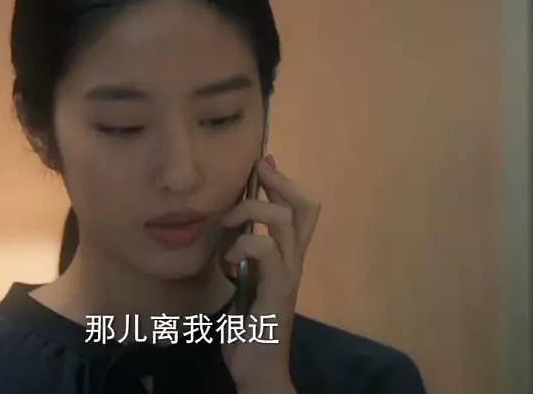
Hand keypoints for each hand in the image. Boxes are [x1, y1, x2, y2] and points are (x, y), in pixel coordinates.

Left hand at [218, 154, 320, 393]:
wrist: (257, 368)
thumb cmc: (248, 327)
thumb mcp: (243, 280)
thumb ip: (242, 254)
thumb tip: (231, 224)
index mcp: (288, 257)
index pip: (302, 208)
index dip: (285, 180)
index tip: (263, 163)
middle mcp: (295, 262)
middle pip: (305, 206)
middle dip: (278, 181)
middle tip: (255, 174)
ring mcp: (289, 276)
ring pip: (283, 221)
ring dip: (251, 212)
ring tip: (230, 223)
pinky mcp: (277, 292)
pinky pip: (265, 251)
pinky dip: (242, 245)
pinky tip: (227, 261)